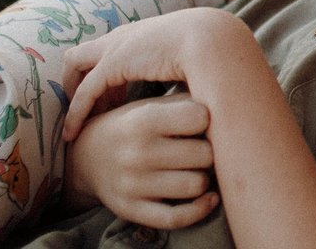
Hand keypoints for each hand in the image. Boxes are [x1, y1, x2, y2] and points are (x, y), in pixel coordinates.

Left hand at [62, 8, 244, 142]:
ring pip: (75, 64)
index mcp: (144, 33)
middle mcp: (124, 36)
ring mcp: (116, 47)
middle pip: (86, 53)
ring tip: (80, 121)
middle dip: (82, 79)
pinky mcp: (112, 64)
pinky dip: (76, 112)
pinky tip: (73, 133)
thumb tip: (192, 97)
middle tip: (95, 109)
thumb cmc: (212, 55)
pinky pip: (85, 91)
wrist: (214, 42)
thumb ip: (184, 74)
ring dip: (74, 91)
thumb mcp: (193, 63)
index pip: (111, 49)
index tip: (116, 100)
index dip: (108, 76)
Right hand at [64, 92, 218, 228]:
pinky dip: (199, 209)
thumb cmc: (132, 126)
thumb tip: (230, 98)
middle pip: (204, 154)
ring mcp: (133, 184)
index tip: (204, 121)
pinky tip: (208, 198)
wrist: (84, 158)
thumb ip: (186, 101)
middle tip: (201, 148)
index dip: (209, 118)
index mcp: (143, 119)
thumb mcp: (150, 105)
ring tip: (196, 169)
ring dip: (203, 178)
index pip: (200, 116)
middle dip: (208, 150)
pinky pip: (177, 218)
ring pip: (196, 185)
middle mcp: (137, 152)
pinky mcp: (132, 210)